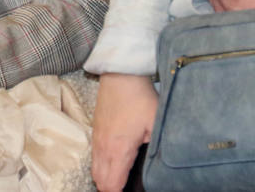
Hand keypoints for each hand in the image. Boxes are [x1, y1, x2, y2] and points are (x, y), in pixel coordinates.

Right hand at [90, 73, 157, 191]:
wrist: (121, 75)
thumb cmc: (140, 99)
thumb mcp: (155, 123)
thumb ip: (156, 147)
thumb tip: (160, 165)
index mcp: (119, 150)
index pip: (112, 184)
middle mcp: (104, 148)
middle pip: (100, 181)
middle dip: (110, 190)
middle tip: (124, 189)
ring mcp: (97, 139)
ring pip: (95, 170)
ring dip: (104, 179)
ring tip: (118, 182)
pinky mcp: (95, 130)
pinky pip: (94, 157)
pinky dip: (100, 167)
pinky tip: (112, 165)